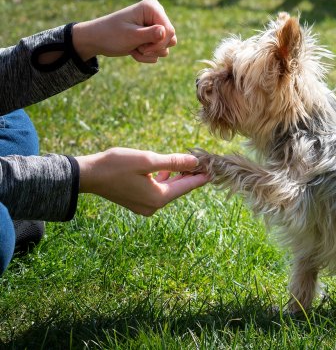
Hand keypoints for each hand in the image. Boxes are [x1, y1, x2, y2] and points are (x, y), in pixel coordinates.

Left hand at [72, 0, 176, 62]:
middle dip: (154, 48)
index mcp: (152, 7)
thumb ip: (150, 34)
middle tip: (139, 48)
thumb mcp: (130, 35)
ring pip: (166, 47)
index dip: (159, 43)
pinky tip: (134, 50)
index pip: (169, 30)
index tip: (144, 48)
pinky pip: (159, 52)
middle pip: (171, 39)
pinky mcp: (153, 37)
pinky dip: (147, 55)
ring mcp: (155, 26)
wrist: (97, 40)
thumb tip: (166, 32)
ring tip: (134, 48)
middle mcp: (156, 15)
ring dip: (149, 53)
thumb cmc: (111, 34)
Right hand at [76, 148, 209, 215]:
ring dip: (178, 177)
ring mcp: (144, 206)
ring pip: (168, 190)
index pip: (187, 187)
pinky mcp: (137, 202)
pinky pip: (158, 191)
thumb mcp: (148, 160)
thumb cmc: (116, 165)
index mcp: (158, 198)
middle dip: (190, 175)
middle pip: (179, 189)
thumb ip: (173, 162)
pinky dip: (165, 180)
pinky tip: (167, 169)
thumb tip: (194, 162)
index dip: (202, 176)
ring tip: (189, 163)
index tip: (215, 169)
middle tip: (204, 162)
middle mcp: (153, 206)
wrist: (88, 176)